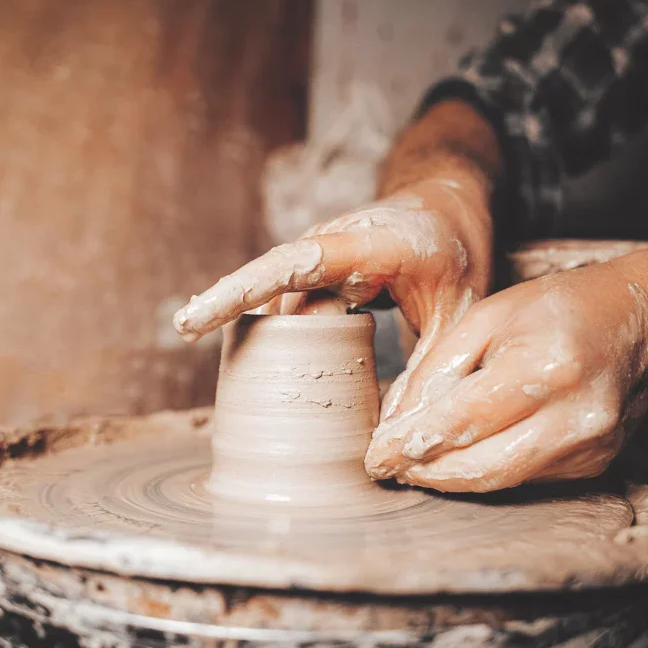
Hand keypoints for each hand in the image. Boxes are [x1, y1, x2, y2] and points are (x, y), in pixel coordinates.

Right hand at [173, 174, 493, 416]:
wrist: (448, 208)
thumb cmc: (455, 253)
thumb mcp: (460, 311)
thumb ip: (430, 369)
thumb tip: (395, 439)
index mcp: (367, 245)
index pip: (293, 265)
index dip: (242, 290)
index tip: (195, 316)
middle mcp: (331, 247)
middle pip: (273, 290)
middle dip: (229, 313)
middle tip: (187, 335)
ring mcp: (320, 261)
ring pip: (280, 307)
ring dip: (263, 339)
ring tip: (230, 374)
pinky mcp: (317, 277)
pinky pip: (290, 309)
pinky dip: (281, 340)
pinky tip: (267, 373)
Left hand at [365, 262, 647, 491]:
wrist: (637, 319)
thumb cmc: (556, 308)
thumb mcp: (486, 318)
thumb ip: (438, 369)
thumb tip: (397, 420)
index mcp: (545, 366)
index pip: (463, 420)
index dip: (412, 444)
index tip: (376, 458)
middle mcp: (574, 415)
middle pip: (482, 465)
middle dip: (426, 472)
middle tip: (389, 467)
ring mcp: (590, 445)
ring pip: (501, 480)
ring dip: (451, 478)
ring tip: (415, 464)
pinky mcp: (595, 463)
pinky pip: (526, 478)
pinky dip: (487, 470)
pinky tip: (462, 456)